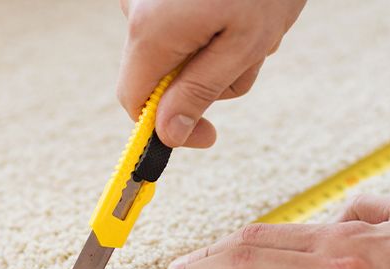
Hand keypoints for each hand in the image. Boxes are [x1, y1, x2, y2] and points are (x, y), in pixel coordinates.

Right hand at [117, 0, 305, 147]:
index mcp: (151, 32)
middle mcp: (138, 12)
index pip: (135, 102)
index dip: (166, 127)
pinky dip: (217, 27)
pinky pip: (184, 26)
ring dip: (221, 52)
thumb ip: (199, 92)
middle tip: (253, 53)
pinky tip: (241, 9)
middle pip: (163, 77)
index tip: (206, 135)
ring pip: (180, 52)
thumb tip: (168, 134)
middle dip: (210, 79)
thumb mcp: (242, 45)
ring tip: (255, 24)